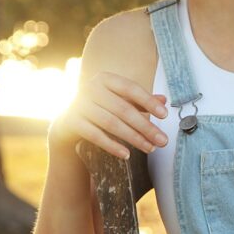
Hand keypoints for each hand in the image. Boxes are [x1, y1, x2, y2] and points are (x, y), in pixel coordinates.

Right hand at [48, 71, 168, 159]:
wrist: (68, 119)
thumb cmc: (100, 106)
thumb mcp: (119, 99)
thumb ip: (140, 100)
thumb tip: (164, 100)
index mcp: (105, 79)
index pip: (131, 88)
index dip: (149, 101)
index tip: (164, 115)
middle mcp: (91, 88)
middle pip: (123, 109)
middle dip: (145, 127)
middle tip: (162, 140)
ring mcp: (80, 105)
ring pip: (111, 123)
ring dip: (133, 138)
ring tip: (150, 148)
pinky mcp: (73, 122)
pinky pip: (95, 136)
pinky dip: (112, 146)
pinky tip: (127, 154)